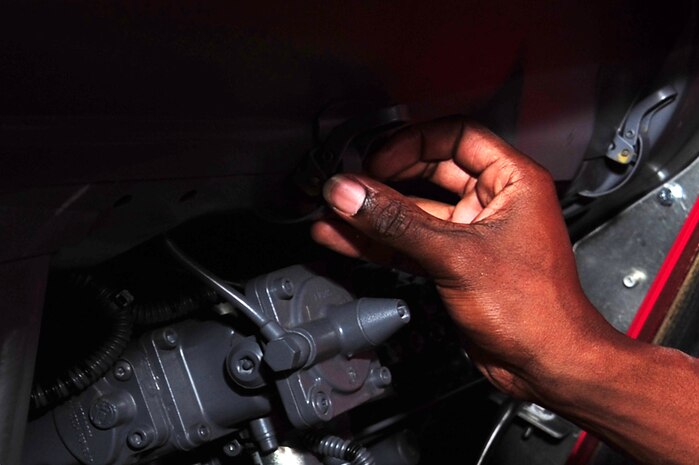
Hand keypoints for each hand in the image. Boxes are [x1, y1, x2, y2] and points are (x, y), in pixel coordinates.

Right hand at [311, 117, 616, 399]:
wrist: (545, 365)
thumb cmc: (536, 311)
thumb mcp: (457, 255)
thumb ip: (398, 223)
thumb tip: (354, 194)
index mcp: (512, 181)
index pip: (455, 136)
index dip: (412, 143)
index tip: (377, 162)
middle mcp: (492, 201)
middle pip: (428, 171)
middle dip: (384, 178)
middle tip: (350, 185)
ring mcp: (470, 233)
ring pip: (413, 211)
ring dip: (374, 213)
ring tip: (335, 211)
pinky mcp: (453, 263)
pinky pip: (408, 243)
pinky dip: (378, 242)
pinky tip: (345, 238)